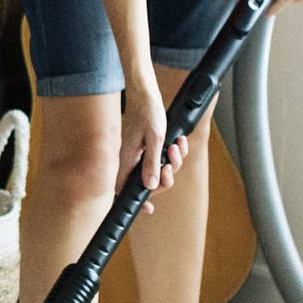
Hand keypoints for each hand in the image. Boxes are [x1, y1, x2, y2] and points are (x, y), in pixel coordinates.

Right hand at [117, 73, 186, 206]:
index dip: (138, 201)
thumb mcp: (155, 139)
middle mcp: (130, 159)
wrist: (145, 93)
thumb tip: (150, 186)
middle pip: (147, 182)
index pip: (125, 189)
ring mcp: (137, 154)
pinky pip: (160, 158)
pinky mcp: (145, 147)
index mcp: (127, 160)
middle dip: (165, 177)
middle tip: (170, 165)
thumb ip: (151, 164)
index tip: (150, 208)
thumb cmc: (148, 112)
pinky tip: (177, 142)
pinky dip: (172, 153)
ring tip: (176, 146)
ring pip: (157, 170)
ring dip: (172, 161)